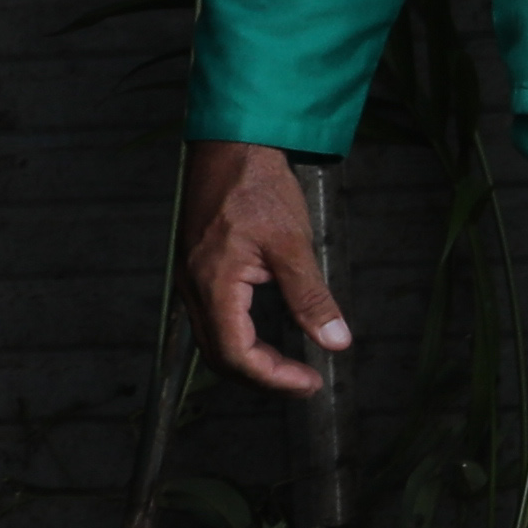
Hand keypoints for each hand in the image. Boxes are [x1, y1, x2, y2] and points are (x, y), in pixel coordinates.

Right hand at [182, 140, 349, 395]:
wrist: (231, 144)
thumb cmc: (258, 186)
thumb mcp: (293, 243)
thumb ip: (311, 297)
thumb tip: (336, 341)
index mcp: (214, 284)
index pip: (237, 354)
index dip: (273, 378)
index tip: (310, 383)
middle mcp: (194, 287)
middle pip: (221, 356)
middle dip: (263, 376)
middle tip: (303, 381)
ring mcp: (191, 278)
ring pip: (214, 340)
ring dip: (251, 360)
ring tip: (289, 366)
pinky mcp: (197, 268)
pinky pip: (212, 318)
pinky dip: (240, 338)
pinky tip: (268, 335)